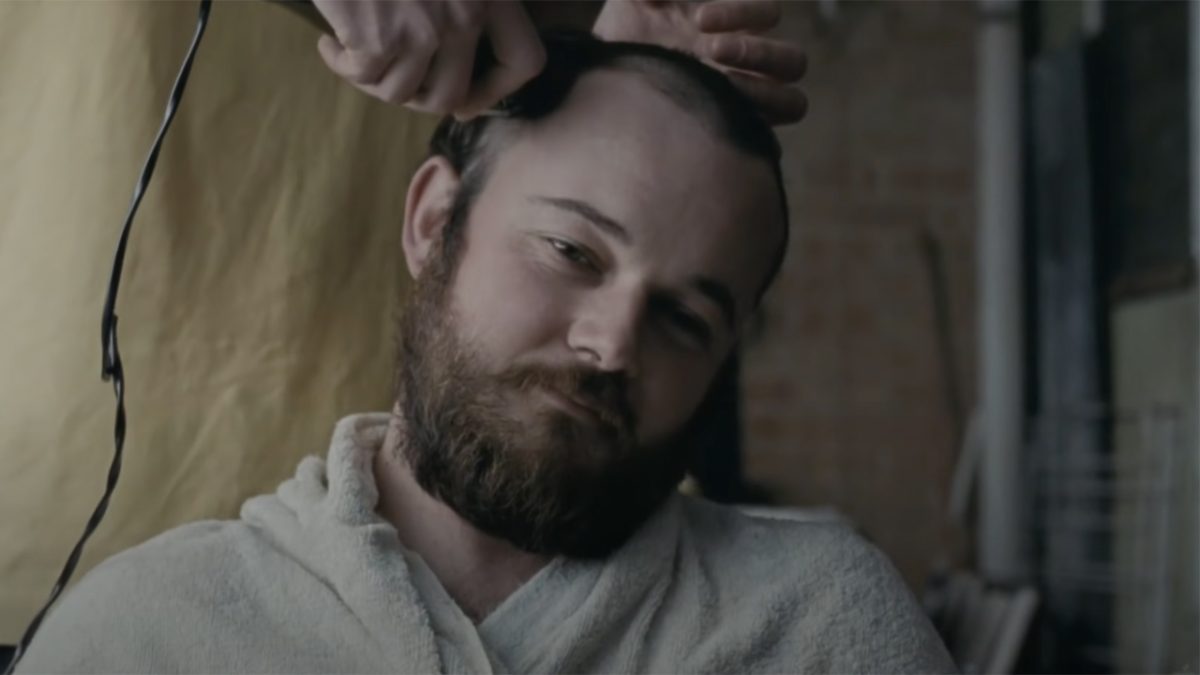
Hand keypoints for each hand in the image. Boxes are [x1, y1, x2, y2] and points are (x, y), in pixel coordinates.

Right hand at [313, 0, 545, 117]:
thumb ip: (461, 1)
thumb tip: (458, 65)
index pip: (525, 60)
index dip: (496, 90)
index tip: (468, 100)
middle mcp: (468, 13)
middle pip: (452, 94)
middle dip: (416, 99)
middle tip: (393, 82)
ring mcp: (426, 28)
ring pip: (402, 92)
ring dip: (373, 82)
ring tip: (356, 56)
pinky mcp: (381, 37)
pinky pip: (364, 77)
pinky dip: (342, 66)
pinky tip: (330, 45)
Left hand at [592, 0, 806, 124]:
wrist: (602, 84)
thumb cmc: (622, 38)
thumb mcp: (631, 2)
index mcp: (734, 28)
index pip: (768, 14)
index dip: (742, 11)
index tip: (698, 19)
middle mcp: (745, 67)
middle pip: (793, 61)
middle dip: (758, 53)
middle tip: (712, 51)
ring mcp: (741, 103)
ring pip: (792, 102)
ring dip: (762, 93)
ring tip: (719, 87)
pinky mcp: (729, 133)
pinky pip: (764, 139)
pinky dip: (751, 129)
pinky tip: (713, 119)